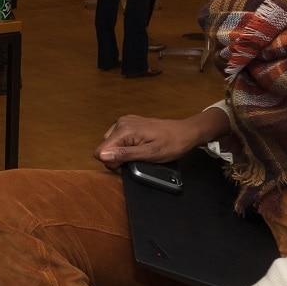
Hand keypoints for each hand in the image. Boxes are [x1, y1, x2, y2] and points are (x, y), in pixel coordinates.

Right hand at [97, 111, 223, 168]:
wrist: (185, 132)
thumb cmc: (172, 143)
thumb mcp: (149, 154)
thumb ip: (125, 155)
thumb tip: (104, 156)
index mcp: (124, 130)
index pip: (101, 152)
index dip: (113, 163)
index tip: (130, 163)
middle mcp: (121, 123)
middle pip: (105, 147)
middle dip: (118, 157)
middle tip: (138, 158)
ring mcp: (125, 121)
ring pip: (111, 143)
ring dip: (122, 151)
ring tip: (140, 151)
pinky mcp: (130, 123)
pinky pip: (119, 138)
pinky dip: (126, 145)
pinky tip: (140, 145)